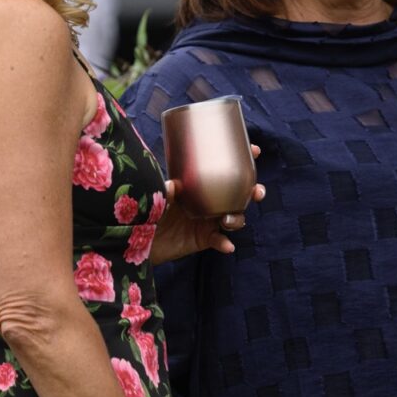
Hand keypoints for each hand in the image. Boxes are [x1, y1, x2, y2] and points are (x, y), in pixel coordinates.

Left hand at [150, 145, 265, 264]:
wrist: (140, 239)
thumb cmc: (148, 209)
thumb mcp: (157, 194)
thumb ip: (166, 190)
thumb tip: (173, 185)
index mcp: (203, 186)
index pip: (226, 170)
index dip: (244, 160)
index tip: (255, 151)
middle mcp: (211, 202)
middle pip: (240, 195)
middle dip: (254, 192)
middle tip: (257, 192)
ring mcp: (209, 220)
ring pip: (235, 218)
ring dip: (238, 219)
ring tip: (228, 220)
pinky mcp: (204, 239)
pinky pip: (220, 240)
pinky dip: (225, 243)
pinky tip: (227, 245)